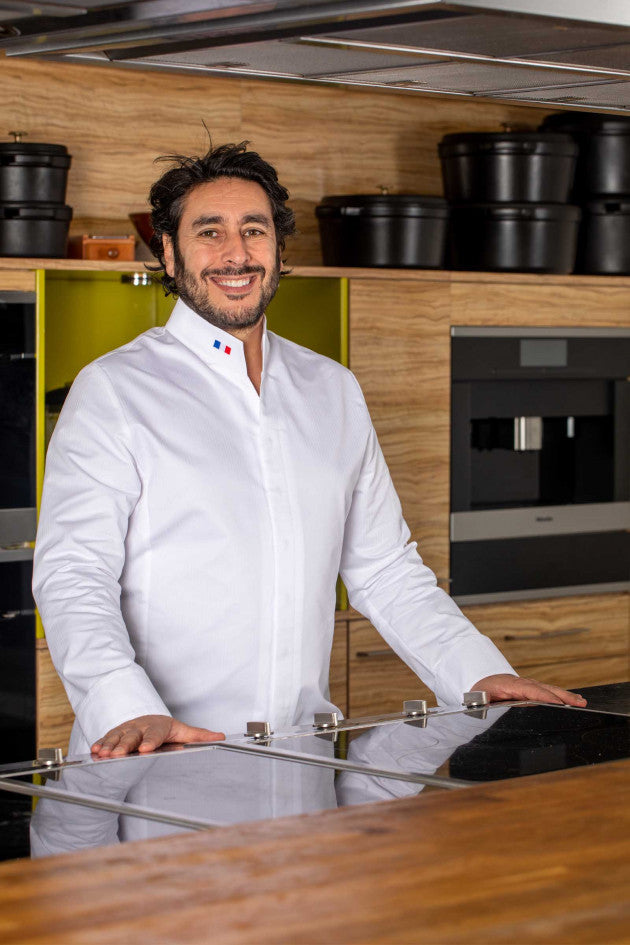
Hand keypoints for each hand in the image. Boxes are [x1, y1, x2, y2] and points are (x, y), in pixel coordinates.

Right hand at [91, 714, 224, 757]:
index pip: (155, 733)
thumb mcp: (182, 730)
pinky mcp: (115, 733)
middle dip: (125, 745)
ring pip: (117, 736)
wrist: (147, 718)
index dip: (150, 741)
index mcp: (159, 726)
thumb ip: (199, 736)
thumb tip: (221, 737)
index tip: (145, 749)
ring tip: (103, 753)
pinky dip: (100, 743)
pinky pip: (107, 737)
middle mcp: (141, 726)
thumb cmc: (165, 729)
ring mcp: (127, 729)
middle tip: (119, 754)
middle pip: (132, 735)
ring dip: (110, 745)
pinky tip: (94, 750)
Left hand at [471, 674, 586, 707]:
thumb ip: (482, 701)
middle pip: (546, 689)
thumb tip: (484, 701)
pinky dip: (560, 695)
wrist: (481, 680)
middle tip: (580, 703)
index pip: (531, 691)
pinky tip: (571, 700)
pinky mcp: (531, 689)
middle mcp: (523, 684)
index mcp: (511, 685)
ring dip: (566, 695)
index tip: (559, 703)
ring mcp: (528, 686)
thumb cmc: (481, 691)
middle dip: (563, 696)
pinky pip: (547, 691)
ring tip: (581, 701)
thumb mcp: (479, 697)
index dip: (545, 697)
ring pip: (549, 690)